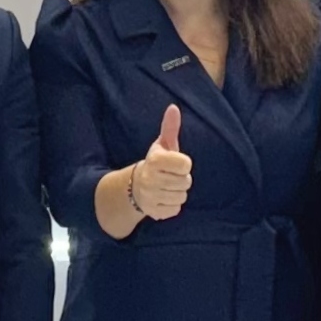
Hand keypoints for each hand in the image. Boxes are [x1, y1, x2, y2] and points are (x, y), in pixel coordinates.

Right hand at [120, 105, 194, 221]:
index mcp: (154, 161)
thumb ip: (170, 127)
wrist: (134, 187)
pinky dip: (173, 205)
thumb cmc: (156, 163)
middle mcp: (150, 179)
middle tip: (170, 176)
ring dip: (178, 192)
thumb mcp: (162, 144)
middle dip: (181, 179)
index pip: (186, 164)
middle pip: (186, 182)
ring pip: (182, 196)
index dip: (183, 164)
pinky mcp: (154, 212)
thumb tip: (174, 108)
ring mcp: (151, 197)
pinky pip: (176, 209)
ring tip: (166, 187)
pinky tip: (163, 198)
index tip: (174, 163)